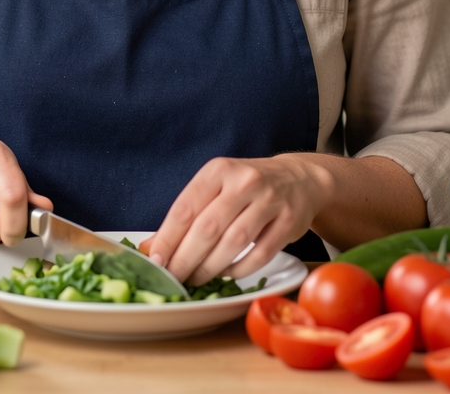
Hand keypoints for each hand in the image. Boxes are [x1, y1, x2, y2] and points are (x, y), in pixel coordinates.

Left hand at [146, 155, 332, 285]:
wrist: (298, 179)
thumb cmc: (246, 187)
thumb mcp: (215, 188)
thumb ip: (187, 215)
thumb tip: (151, 247)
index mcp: (218, 170)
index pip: (186, 207)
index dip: (168, 238)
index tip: (154, 261)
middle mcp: (244, 181)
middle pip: (208, 227)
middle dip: (185, 258)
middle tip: (173, 278)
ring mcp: (269, 200)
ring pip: (234, 241)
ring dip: (210, 267)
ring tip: (196, 279)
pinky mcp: (289, 221)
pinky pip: (260, 254)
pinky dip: (239, 269)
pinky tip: (226, 273)